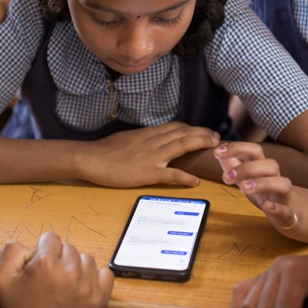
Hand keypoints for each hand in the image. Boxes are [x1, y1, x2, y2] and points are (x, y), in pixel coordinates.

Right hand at [0, 233, 113, 307]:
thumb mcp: (0, 280)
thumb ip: (11, 252)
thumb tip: (29, 243)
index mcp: (45, 265)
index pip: (50, 238)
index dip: (42, 251)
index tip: (39, 267)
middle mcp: (69, 273)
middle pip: (68, 248)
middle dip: (58, 259)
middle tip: (49, 279)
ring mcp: (87, 287)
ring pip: (86, 259)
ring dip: (76, 267)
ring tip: (64, 284)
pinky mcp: (98, 299)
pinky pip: (105, 274)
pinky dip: (95, 277)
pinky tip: (81, 286)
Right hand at [84, 122, 220, 186]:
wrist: (90, 158)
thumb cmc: (104, 150)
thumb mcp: (126, 139)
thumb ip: (141, 139)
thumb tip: (149, 140)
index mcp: (147, 133)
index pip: (175, 126)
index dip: (192, 128)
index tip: (203, 130)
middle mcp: (153, 141)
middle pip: (184, 133)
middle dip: (203, 134)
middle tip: (217, 138)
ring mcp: (152, 156)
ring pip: (182, 146)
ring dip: (201, 145)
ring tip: (215, 149)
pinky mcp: (147, 172)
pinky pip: (170, 174)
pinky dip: (185, 177)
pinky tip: (196, 181)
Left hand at [214, 142, 307, 241]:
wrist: (306, 217)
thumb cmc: (273, 197)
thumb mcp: (251, 182)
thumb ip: (236, 168)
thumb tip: (220, 154)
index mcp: (265, 171)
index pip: (254, 151)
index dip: (237, 147)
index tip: (217, 151)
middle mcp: (277, 180)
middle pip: (269, 164)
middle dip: (246, 168)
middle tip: (226, 178)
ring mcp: (286, 198)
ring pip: (281, 184)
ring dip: (262, 183)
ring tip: (244, 188)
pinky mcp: (292, 217)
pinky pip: (287, 211)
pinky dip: (278, 209)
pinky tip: (268, 208)